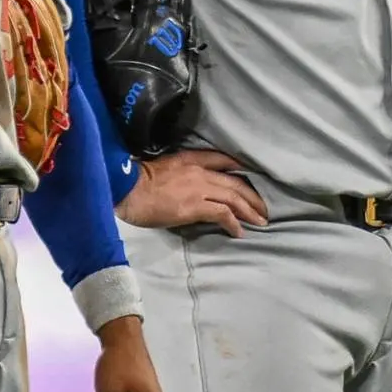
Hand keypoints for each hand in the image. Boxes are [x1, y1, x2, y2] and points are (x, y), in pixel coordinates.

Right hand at [121, 147, 267, 235]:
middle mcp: (200, 171)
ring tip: (260, 221)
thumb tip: (192, 188)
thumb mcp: (164, 168)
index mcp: (191, 159)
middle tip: (264, 208)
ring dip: (250, 211)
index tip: (252, 178)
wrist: (127, 189)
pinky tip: (239, 231)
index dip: (241, 170)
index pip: (224, 160)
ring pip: (234, 198)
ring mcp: (200, 189)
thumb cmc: (137, 182)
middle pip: (236, 183)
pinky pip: (223, 214)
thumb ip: (182, 174)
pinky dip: (234, 223)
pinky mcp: (195, 206)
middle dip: (253, 196)